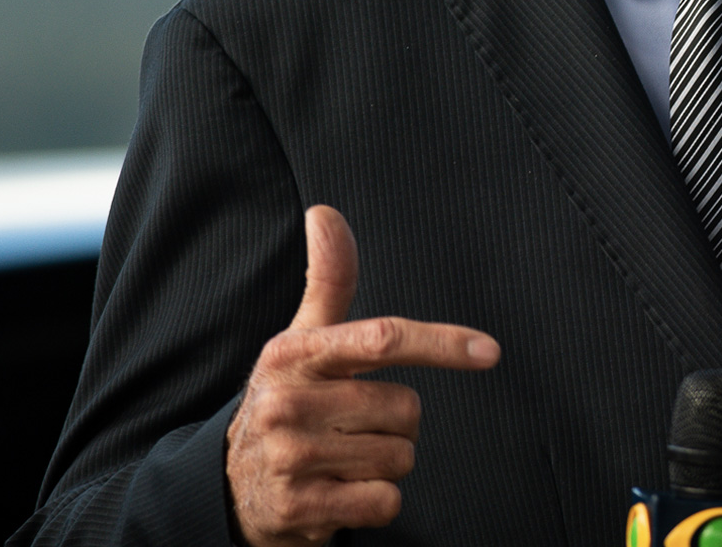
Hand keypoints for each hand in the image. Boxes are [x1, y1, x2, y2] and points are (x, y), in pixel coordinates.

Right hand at [225, 205, 500, 544]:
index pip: (382, 339)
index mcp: (295, 355)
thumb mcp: (303, 342)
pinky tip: (339, 492)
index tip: (488, 350)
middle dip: (396, 422)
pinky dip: (374, 501)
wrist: (233, 488)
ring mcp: (290, 457)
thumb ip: (328, 281)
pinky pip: (384, 501)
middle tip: (352, 426)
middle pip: (406, 408)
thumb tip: (326, 213)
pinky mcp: (299, 508)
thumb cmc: (287, 402)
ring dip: (385, 463)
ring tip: (342, 459)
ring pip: (399, 457)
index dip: (442, 343)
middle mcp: (287, 402)